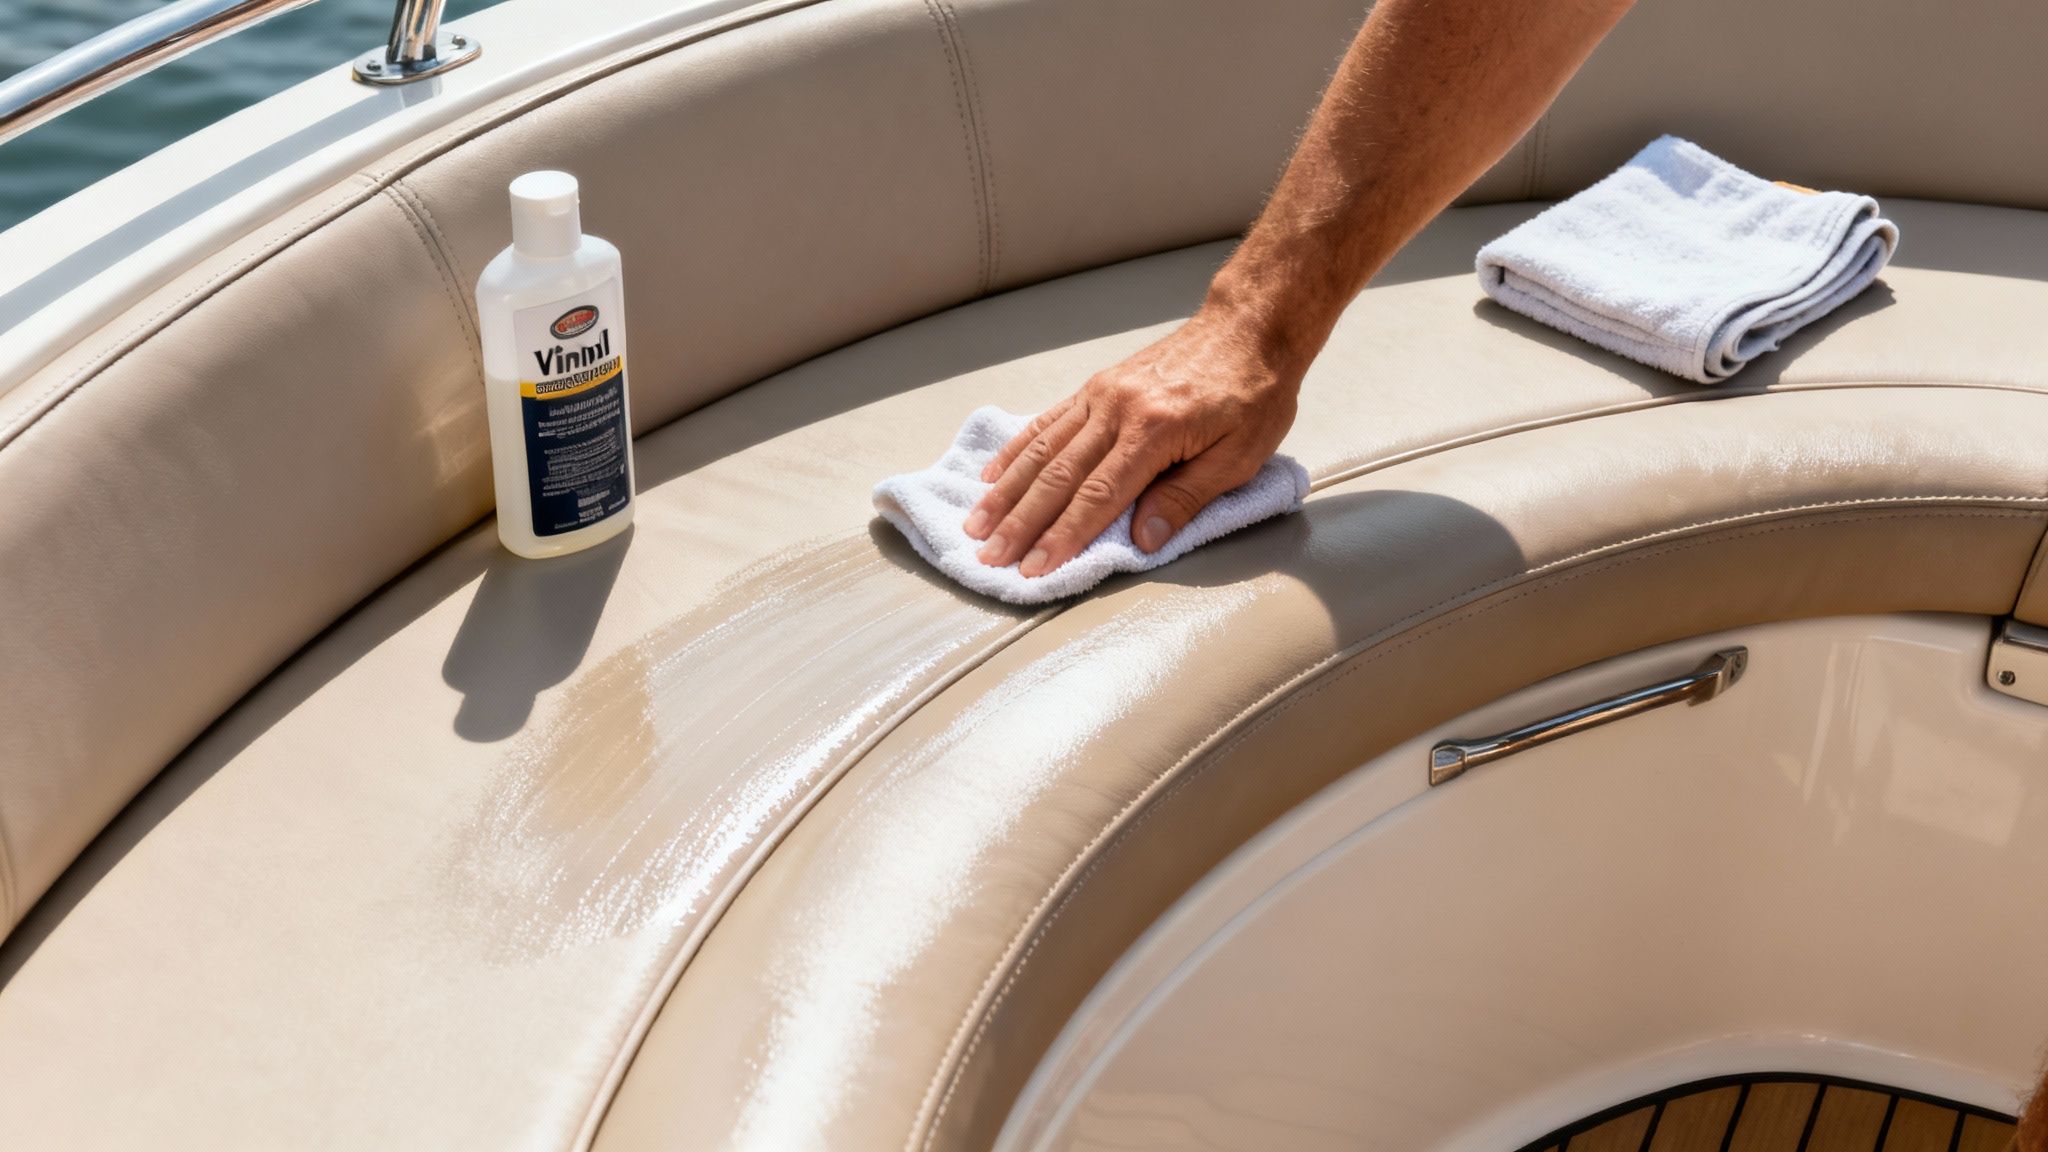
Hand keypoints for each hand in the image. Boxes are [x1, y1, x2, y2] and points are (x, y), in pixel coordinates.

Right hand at [962, 310, 1302, 576]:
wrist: (1248, 326)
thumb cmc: (1252, 395)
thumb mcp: (1241, 455)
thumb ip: (1188, 497)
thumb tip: (1144, 540)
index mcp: (1154, 431)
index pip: (1099, 495)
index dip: (1063, 536)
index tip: (1035, 569)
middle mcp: (1118, 409)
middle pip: (1059, 475)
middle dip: (1021, 523)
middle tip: (991, 558)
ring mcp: (1102, 394)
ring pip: (1043, 449)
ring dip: (1006, 491)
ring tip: (976, 524)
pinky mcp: (1098, 386)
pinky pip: (1049, 421)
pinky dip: (1017, 450)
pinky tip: (992, 474)